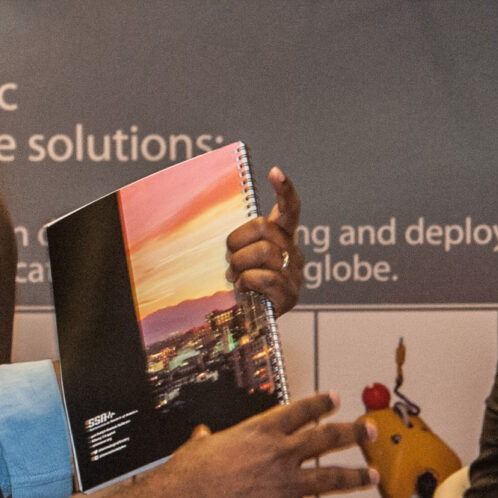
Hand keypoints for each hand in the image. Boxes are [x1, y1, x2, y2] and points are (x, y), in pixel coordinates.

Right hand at [154, 391, 371, 497]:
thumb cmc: (185, 477)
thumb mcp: (196, 448)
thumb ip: (206, 441)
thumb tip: (202, 436)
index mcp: (260, 432)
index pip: (300, 411)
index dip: (321, 404)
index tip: (335, 399)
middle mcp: (280, 454)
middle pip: (327, 438)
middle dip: (353, 434)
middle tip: (368, 431)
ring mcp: (285, 485)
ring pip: (332, 478)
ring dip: (356, 477)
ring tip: (372, 476)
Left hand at [227, 167, 304, 316]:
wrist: (249, 325)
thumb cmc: (241, 286)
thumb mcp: (239, 257)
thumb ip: (236, 241)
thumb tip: (202, 221)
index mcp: (283, 239)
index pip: (290, 208)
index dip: (284, 189)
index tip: (274, 171)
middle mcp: (293, 253)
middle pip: (266, 228)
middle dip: (238, 240)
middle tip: (229, 257)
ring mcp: (294, 274)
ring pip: (265, 252)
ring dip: (240, 264)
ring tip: (235, 276)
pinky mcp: (290, 296)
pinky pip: (266, 277)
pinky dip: (247, 282)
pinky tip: (243, 289)